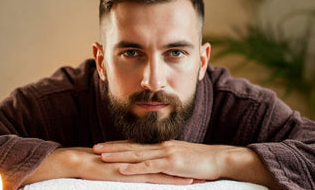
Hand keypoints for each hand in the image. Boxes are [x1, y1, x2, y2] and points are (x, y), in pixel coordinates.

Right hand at [22, 147, 193, 186]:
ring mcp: (137, 166)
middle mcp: (140, 159)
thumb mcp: (113, 164)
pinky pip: (155, 178)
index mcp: (137, 156)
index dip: (175, 162)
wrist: (77, 160)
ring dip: (183, 174)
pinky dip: (171, 181)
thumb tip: (131, 169)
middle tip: (202, 170)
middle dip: (184, 167)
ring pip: (165, 170)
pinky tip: (184, 184)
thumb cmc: (93, 164)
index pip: (160, 158)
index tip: (191, 165)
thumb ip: (125, 166)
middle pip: (167, 163)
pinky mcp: (132, 174)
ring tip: (200, 178)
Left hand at [93, 140, 281, 188]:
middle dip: (112, 148)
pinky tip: (121, 169)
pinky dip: (133, 167)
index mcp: (163, 147)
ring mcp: (166, 154)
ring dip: (117, 155)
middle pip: (132, 147)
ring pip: (136, 155)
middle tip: (94, 147)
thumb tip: (159, 165)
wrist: (220, 159)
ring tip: (100, 156)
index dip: (120, 145)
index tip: (106, 146)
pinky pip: (149, 167)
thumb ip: (169, 161)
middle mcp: (161, 147)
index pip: (137, 145)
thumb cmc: (202, 161)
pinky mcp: (171, 164)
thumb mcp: (182, 159)